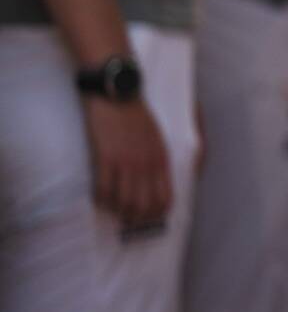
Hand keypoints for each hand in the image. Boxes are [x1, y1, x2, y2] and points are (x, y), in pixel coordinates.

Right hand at [83, 97, 172, 228]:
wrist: (118, 93)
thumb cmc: (136, 115)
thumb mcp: (156, 137)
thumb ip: (156, 160)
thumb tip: (151, 183)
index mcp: (162, 158)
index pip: (165, 197)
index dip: (156, 214)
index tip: (147, 219)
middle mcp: (147, 163)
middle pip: (144, 206)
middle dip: (135, 217)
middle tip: (126, 218)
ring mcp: (127, 161)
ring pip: (124, 203)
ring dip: (117, 211)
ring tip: (112, 209)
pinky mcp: (106, 157)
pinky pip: (103, 190)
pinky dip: (100, 199)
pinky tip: (98, 197)